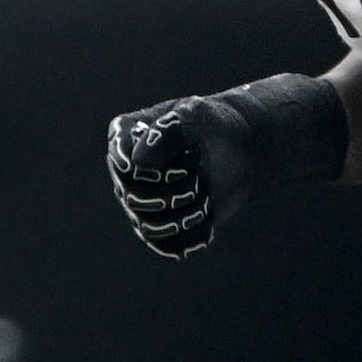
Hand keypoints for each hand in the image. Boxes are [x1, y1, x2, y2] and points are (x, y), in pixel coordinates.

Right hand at [103, 74, 349, 258]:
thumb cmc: (213, 126)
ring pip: (149, 227)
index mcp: (125, 139)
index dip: (152, 170)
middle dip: (174, 192)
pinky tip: (208, 221)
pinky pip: (167, 245)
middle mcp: (126, 174)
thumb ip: (168, 131)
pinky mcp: (162, 226)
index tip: (185, 162)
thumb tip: (139, 161)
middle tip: (199, 179)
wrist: (239, 150)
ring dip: (185, 215)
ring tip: (206, 198)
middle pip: (134, 198)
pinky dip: (191, 236)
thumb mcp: (195, 115)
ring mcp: (141, 203)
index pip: (122, 163)